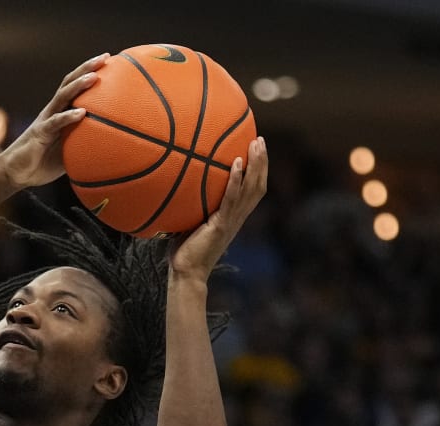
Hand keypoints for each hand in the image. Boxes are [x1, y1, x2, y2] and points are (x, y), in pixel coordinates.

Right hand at [0, 54, 105, 188]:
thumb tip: (114, 146)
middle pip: (69, 83)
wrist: (16, 173)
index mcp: (60, 111)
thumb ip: (87, 143)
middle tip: (105, 57)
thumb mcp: (70, 151)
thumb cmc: (43, 162)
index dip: (89, 71)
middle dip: (87, 68)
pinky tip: (81, 113)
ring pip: (62, 97)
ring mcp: (45, 120)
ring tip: (94, 77)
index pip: (74, 86)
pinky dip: (68, 116)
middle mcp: (53, 110)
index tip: (109, 60)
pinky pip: (55, 123)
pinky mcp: (40, 134)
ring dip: (78, 85)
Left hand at [169, 135, 268, 279]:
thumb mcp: (191, 222)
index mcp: (234, 216)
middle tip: (260, 139)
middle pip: (258, 184)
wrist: (186, 273)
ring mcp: (232, 220)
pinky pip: (231, 199)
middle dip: (262, 161)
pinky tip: (237, 163)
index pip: (253, 189)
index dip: (258, 170)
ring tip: (255, 143)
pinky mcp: (221, 225)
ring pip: (251, 188)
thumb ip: (193, 205)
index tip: (257, 149)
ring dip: (255, 164)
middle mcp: (238, 217)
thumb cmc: (185, 250)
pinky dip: (236, 180)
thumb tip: (177, 185)